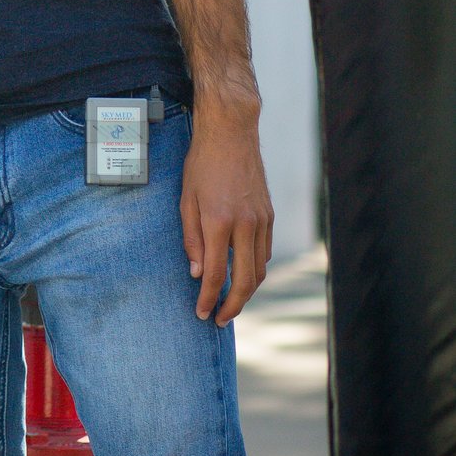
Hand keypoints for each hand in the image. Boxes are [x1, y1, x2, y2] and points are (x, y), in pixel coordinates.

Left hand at [179, 106, 272, 323]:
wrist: (231, 135)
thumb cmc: (201, 165)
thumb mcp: (185, 200)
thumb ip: (191, 239)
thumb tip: (198, 273)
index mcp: (219, 221)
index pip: (217, 273)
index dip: (209, 298)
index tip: (202, 313)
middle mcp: (246, 225)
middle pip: (245, 280)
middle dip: (233, 305)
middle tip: (219, 320)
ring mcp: (262, 221)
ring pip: (259, 269)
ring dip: (246, 291)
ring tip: (230, 302)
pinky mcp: (270, 216)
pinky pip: (264, 252)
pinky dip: (254, 269)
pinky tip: (242, 274)